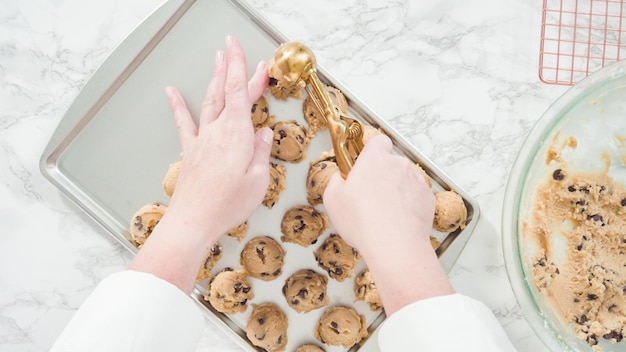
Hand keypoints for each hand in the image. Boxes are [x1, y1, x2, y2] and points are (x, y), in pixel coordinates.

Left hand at [165, 36, 271, 239]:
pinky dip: (178, 105)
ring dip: (214, 78)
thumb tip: (264, 133)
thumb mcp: (259, 180)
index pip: (242, 93)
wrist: (194, 219)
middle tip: (234, 48)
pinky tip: (172, 92)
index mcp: (238, 134)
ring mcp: (202, 139)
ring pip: (210, 101)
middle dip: (232, 67)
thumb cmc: (228, 204)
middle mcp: (218, 130)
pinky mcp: (191, 150)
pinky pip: (185, 122)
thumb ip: (262, 152)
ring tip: (217, 59)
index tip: (251, 56)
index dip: (245, 70)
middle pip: (227, 91)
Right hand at [323, 135, 434, 257]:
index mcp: (375, 160)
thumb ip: (335, 181)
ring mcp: (416, 180)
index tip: (365, 163)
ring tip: (384, 212)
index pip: (378, 141)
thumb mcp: (332, 200)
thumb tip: (339, 178)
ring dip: (396, 190)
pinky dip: (409, 204)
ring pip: (404, 180)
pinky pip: (416, 196)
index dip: (372, 151)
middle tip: (370, 195)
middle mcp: (398, 165)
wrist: (394, 246)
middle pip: (391, 163)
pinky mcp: (428, 197)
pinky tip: (397, 219)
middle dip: (382, 175)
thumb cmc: (363, 222)